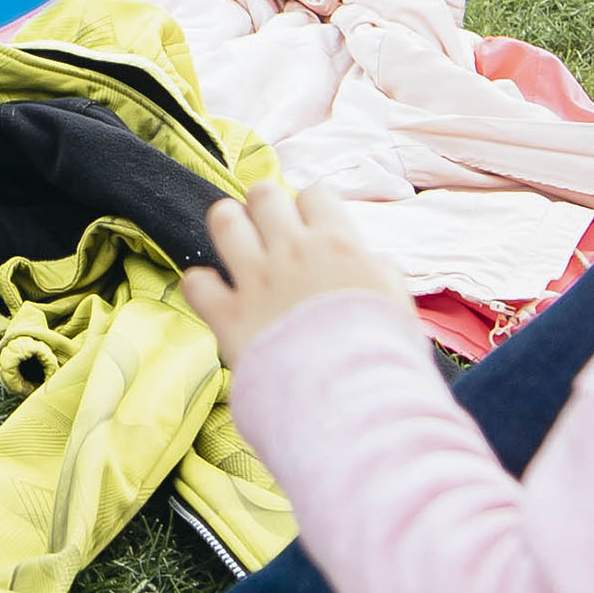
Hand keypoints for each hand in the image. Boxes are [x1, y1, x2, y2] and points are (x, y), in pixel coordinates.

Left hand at [183, 178, 409, 372]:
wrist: (351, 398)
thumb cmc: (382, 354)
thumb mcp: (397, 303)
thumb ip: (380, 273)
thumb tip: (372, 262)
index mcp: (337, 244)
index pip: (315, 194)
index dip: (311, 208)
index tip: (312, 228)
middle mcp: (292, 251)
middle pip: (264, 195)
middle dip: (264, 207)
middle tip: (269, 232)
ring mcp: (256, 280)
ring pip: (224, 221)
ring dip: (228, 227)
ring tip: (236, 245)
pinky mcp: (228, 316)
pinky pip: (196, 282)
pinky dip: (201, 286)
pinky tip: (213, 294)